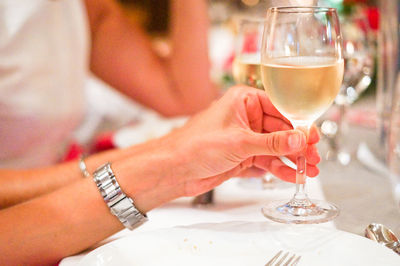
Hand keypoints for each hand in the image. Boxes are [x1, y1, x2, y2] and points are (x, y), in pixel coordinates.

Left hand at [153, 85, 319, 197]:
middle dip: (297, 145)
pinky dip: (277, 169)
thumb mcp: (240, 142)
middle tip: (314, 157)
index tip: (313, 136)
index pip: (279, 109)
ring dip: (290, 159)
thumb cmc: (196, 145)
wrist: (174, 169)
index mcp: (243, 101)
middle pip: (280, 130)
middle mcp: (245, 118)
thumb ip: (272, 143)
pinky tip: (291, 176)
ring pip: (274, 148)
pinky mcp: (241, 156)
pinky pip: (264, 161)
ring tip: (308, 170)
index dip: (298, 124)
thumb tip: (299, 139)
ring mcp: (243, 138)